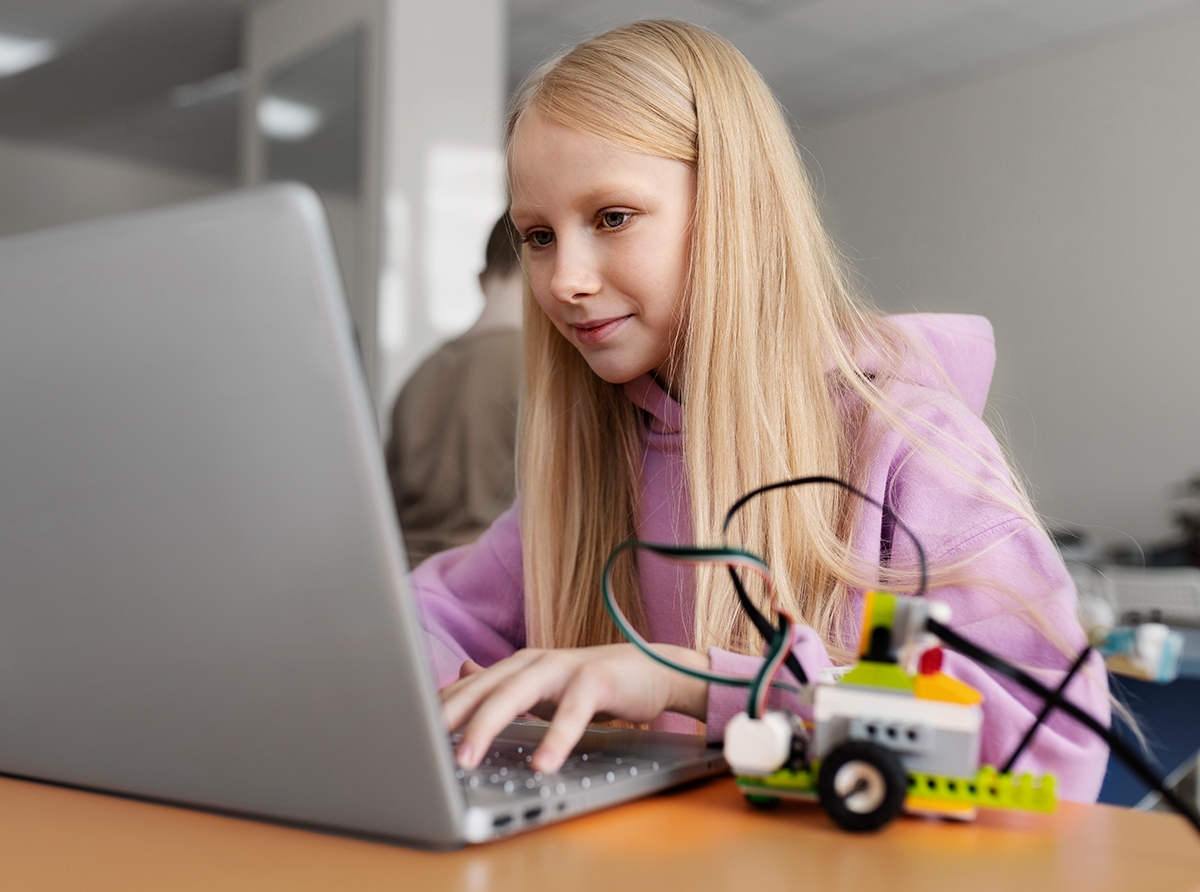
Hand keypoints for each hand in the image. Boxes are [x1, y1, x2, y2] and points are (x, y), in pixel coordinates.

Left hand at [441, 644, 708, 773]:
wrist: (654, 670)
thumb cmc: (595, 684)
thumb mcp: (542, 686)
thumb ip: (503, 684)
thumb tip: (459, 676)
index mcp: (517, 666)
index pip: (467, 689)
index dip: (437, 711)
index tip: (407, 734)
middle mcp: (534, 661)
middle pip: (482, 690)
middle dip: (449, 719)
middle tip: (423, 750)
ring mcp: (563, 667)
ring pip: (515, 694)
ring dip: (487, 727)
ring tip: (466, 759)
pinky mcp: (596, 679)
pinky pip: (571, 712)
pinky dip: (556, 738)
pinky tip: (543, 764)